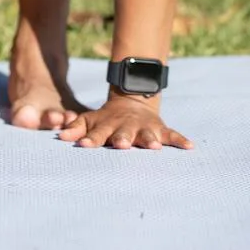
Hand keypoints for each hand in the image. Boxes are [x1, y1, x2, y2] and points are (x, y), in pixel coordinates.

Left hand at [56, 94, 192, 149]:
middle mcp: (126, 127)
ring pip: (148, 134)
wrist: (132, 102)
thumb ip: (76, 128)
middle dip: (122, 139)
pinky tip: (189, 146)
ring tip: (153, 146)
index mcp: (107, 126)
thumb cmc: (106, 120)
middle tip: (120, 145)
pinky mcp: (160, 129)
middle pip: (123, 134)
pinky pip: (172, 135)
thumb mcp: (89, 120)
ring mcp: (144, 128)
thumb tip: (60, 135)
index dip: (90, 140)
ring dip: (150, 139)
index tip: (83, 145)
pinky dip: (180, 140)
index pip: (97, 134)